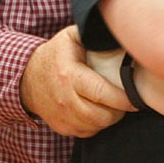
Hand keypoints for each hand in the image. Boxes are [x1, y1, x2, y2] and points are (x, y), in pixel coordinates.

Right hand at [19, 25, 134, 136]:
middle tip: (129, 101)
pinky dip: (98, 125)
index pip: (100, 92)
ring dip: (110, 118)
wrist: (27, 78)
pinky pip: (87, 132)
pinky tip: (100, 110)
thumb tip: (119, 30)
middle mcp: (64, 99)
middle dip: (120, 111)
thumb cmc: (56, 54)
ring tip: (116, 105)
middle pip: (101, 115)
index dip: (122, 99)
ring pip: (95, 126)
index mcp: (69, 75)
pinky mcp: (62, 127)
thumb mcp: (72, 36)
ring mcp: (62, 116)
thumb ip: (93, 34)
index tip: (136, 98)